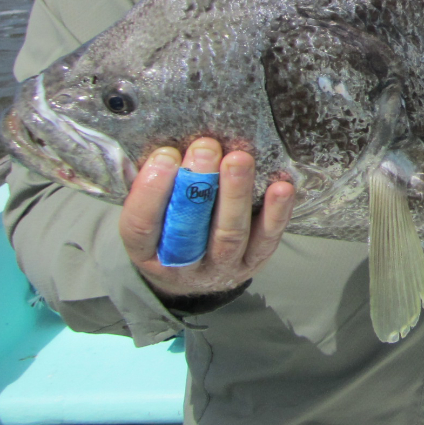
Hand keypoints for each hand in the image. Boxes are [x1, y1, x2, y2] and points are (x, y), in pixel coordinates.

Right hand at [119, 137, 294, 301]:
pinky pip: (267, 238)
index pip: (141, 226)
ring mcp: (220, 267)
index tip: (165, 156)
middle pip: (190, 228)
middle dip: (199, 184)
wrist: (193, 278)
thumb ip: (151, 187)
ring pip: (230, 234)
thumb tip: (164, 147)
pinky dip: (276, 212)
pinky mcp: (253, 262)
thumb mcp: (149, 216)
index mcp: (145, 253)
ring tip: (240, 159)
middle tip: (206, 148)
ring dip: (236, 194)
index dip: (151, 191)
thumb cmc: (168, 232)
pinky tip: (282, 187)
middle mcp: (182, 265)